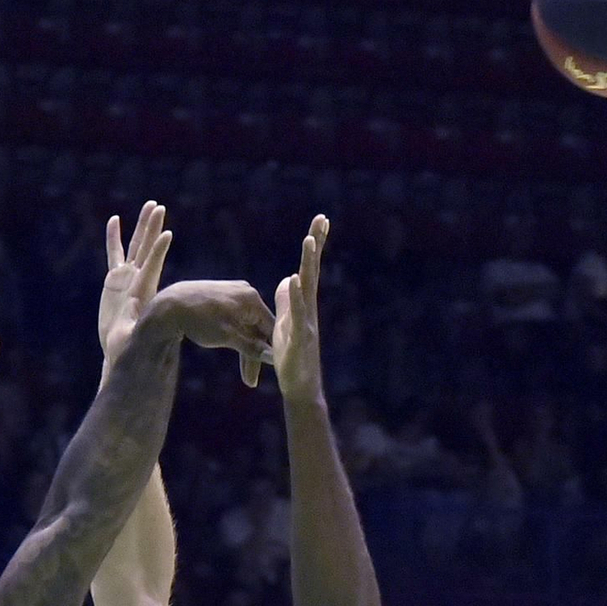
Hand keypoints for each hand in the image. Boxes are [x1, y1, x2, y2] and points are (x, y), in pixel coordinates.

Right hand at [98, 204, 172, 366]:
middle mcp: (138, 280)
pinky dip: (114, 237)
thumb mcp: (138, 340)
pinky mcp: (115, 279)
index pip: (152, 267)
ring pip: (136, 246)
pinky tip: (114, 220)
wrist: (120, 349)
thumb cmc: (130, 348)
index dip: (158, 252)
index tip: (167, 235)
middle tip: (159, 208)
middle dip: (153, 228)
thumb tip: (157, 334)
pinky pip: (114, 253)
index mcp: (143, 292)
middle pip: (147, 249)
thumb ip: (145, 332)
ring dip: (142, 226)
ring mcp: (127, 277)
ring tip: (150, 205)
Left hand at [151, 279, 276, 386]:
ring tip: (244, 377)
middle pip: (258, 329)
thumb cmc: (199, 321)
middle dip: (255, 356)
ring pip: (247, 327)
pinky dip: (236, 338)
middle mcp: (247, 293)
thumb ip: (252, 347)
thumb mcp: (227, 337)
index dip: (272, 352)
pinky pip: (237, 321)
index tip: (273, 372)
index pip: (271, 328)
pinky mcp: (224, 299)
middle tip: (250, 383)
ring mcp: (235, 294)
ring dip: (246, 350)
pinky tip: (234, 352)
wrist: (170, 305)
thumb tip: (273, 358)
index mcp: (252, 299)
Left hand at [271, 214, 328, 403]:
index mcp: (303, 304)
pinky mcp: (299, 340)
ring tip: (308, 241)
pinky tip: (294, 279)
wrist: (300, 387)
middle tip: (321, 218)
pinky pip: (297, 315)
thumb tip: (287, 279)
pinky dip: (296, 297)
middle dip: (316, 244)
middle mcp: (308, 310)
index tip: (320, 219)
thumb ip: (287, 301)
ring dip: (308, 264)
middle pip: (311, 271)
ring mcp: (306, 324)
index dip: (314, 245)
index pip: (308, 269)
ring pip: (307, 289)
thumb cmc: (293, 357)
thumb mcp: (285, 323)